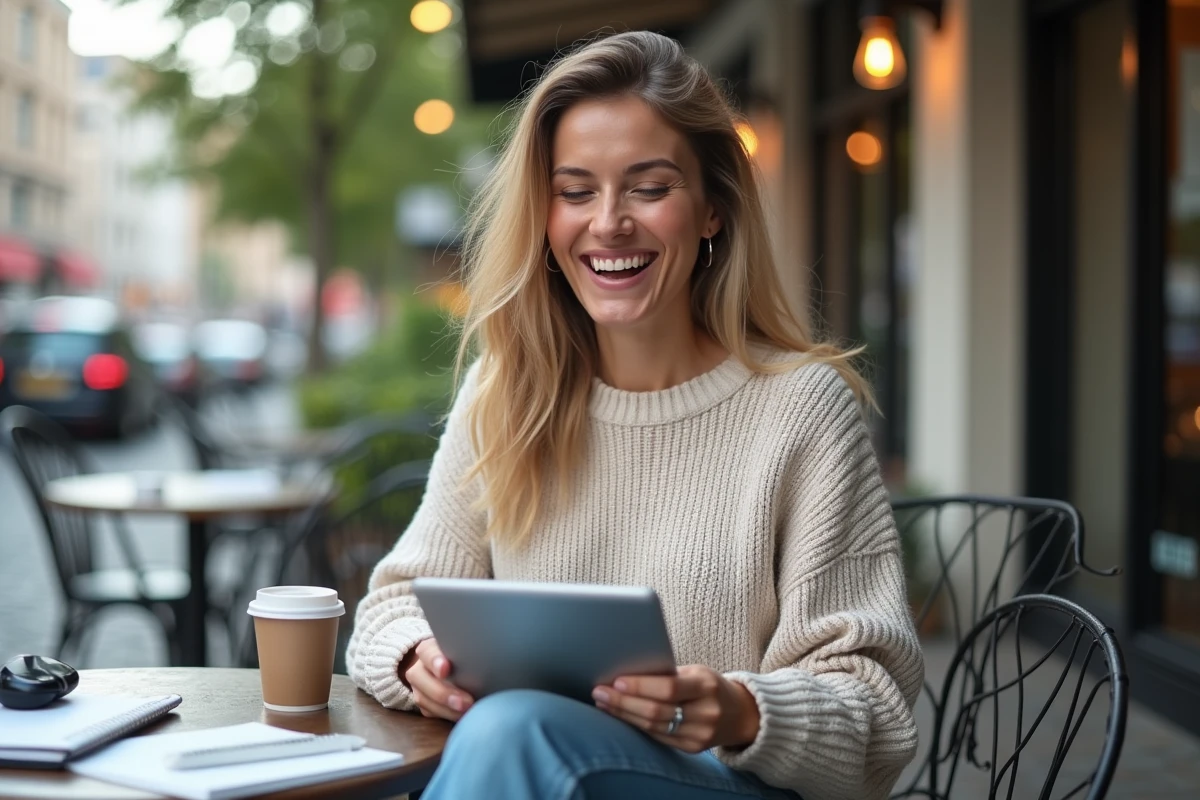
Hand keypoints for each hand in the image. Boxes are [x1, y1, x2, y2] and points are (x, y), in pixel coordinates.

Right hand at [398, 638, 473, 721]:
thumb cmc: (463, 657)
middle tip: (466, 702)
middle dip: (443, 692)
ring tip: (466, 712)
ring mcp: (418, 687)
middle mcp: (419, 667)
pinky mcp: (423, 703)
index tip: (445, 668)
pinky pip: (429, 712)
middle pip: (421, 678)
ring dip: (446, 709)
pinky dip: (446, 715)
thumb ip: (469, 654)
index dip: (435, 660)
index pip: (428, 652)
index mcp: (428, 649)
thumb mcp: (464, 651)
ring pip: (423, 699)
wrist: (450, 669)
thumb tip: (489, 661)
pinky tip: (461, 716)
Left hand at [591, 664, 759, 752]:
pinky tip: (621, 716)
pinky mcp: (692, 748)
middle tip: (599, 692)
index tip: (616, 681)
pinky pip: (658, 737)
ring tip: (604, 703)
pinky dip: (636, 726)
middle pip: (656, 711)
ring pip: (654, 727)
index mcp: (706, 686)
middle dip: (624, 702)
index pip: (669, 688)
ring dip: (624, 715)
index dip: (641, 686)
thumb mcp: (696, 672)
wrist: (740, 714)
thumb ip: (668, 674)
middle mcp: (705, 712)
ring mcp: (700, 734)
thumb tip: (627, 672)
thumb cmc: (710, 685)